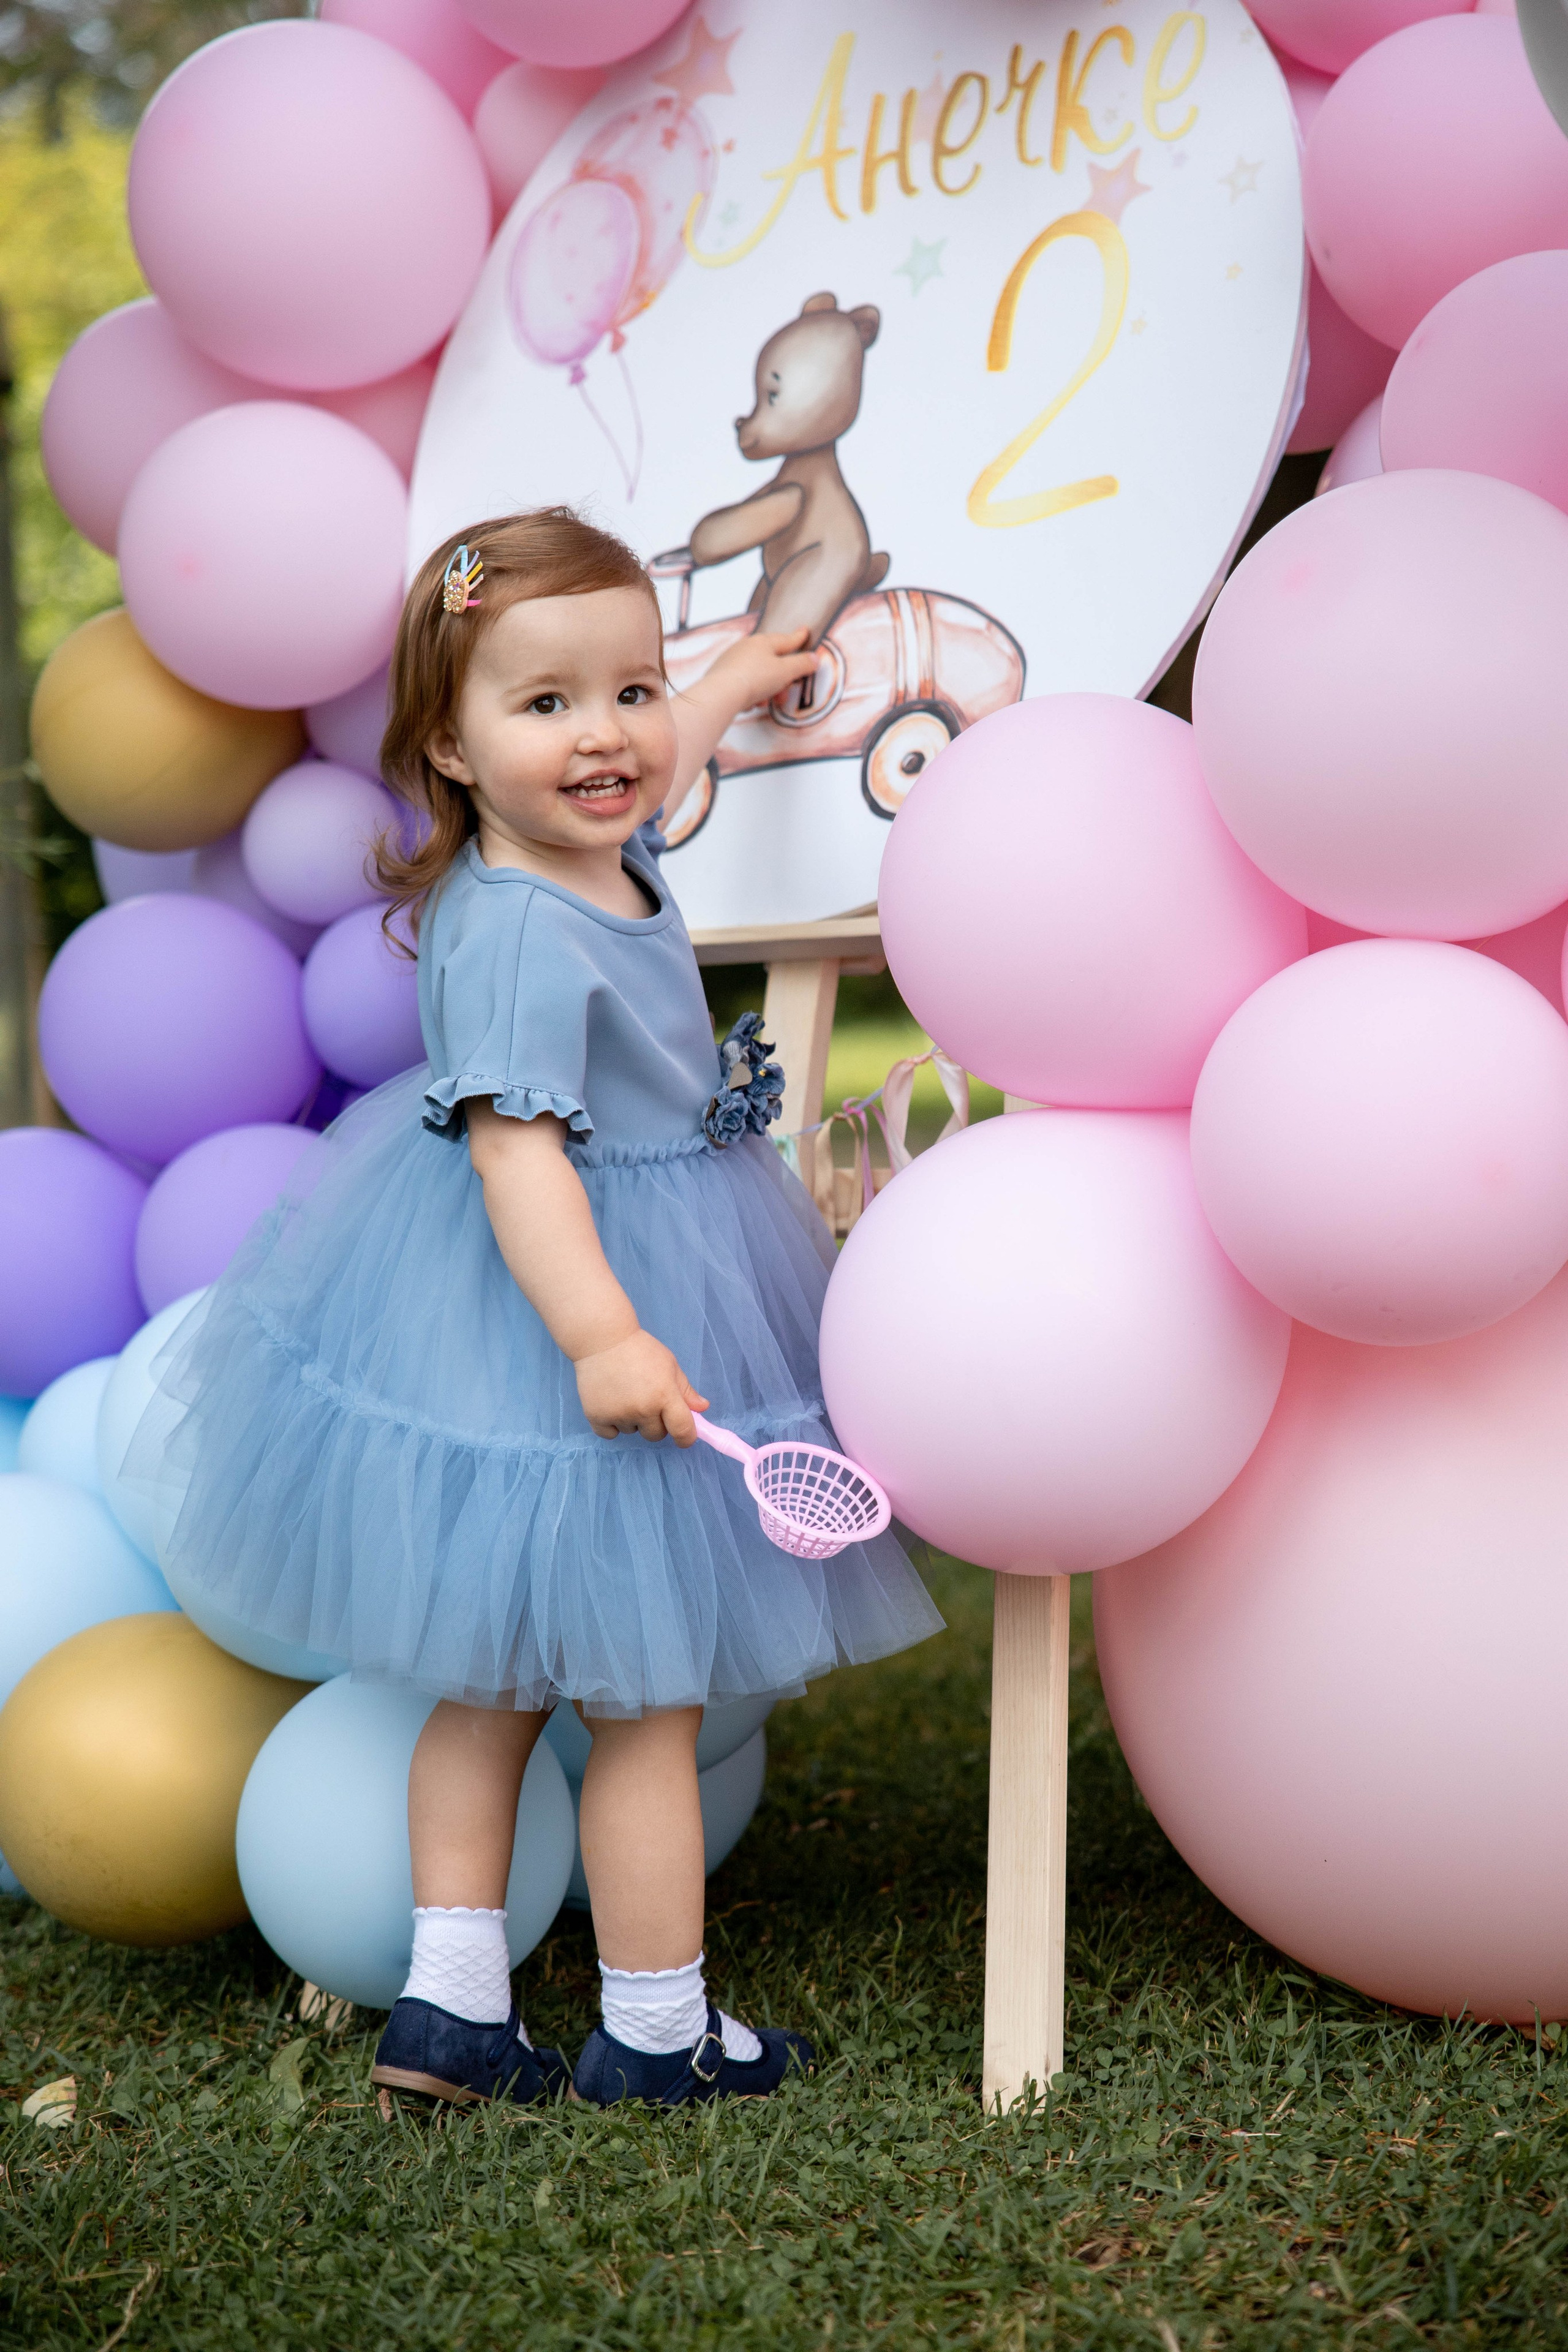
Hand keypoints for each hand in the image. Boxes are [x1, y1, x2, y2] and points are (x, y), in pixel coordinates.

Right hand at [575, 1329, 709, 1444]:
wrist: (602, 1339)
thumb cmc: (640, 1350)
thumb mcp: (669, 1365)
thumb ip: (686, 1390)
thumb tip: (702, 1408)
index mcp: (665, 1395)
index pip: (682, 1430)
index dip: (686, 1438)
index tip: (684, 1437)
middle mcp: (643, 1409)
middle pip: (656, 1435)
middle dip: (655, 1423)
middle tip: (647, 1401)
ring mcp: (619, 1414)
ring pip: (632, 1432)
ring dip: (632, 1420)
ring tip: (624, 1394)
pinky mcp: (596, 1417)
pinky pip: (610, 1434)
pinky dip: (611, 1424)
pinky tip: (610, 1404)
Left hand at [699, 626, 819, 718]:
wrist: (721, 693)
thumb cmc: (754, 679)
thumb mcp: (785, 672)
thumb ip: (802, 665)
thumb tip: (813, 659)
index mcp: (764, 642)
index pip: (787, 639)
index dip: (799, 638)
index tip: (805, 632)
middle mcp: (747, 647)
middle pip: (773, 660)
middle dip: (782, 679)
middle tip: (785, 691)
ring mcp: (733, 659)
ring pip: (759, 674)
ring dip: (766, 689)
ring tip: (765, 701)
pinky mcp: (723, 674)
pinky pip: (744, 682)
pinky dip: (750, 692)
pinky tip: (750, 702)